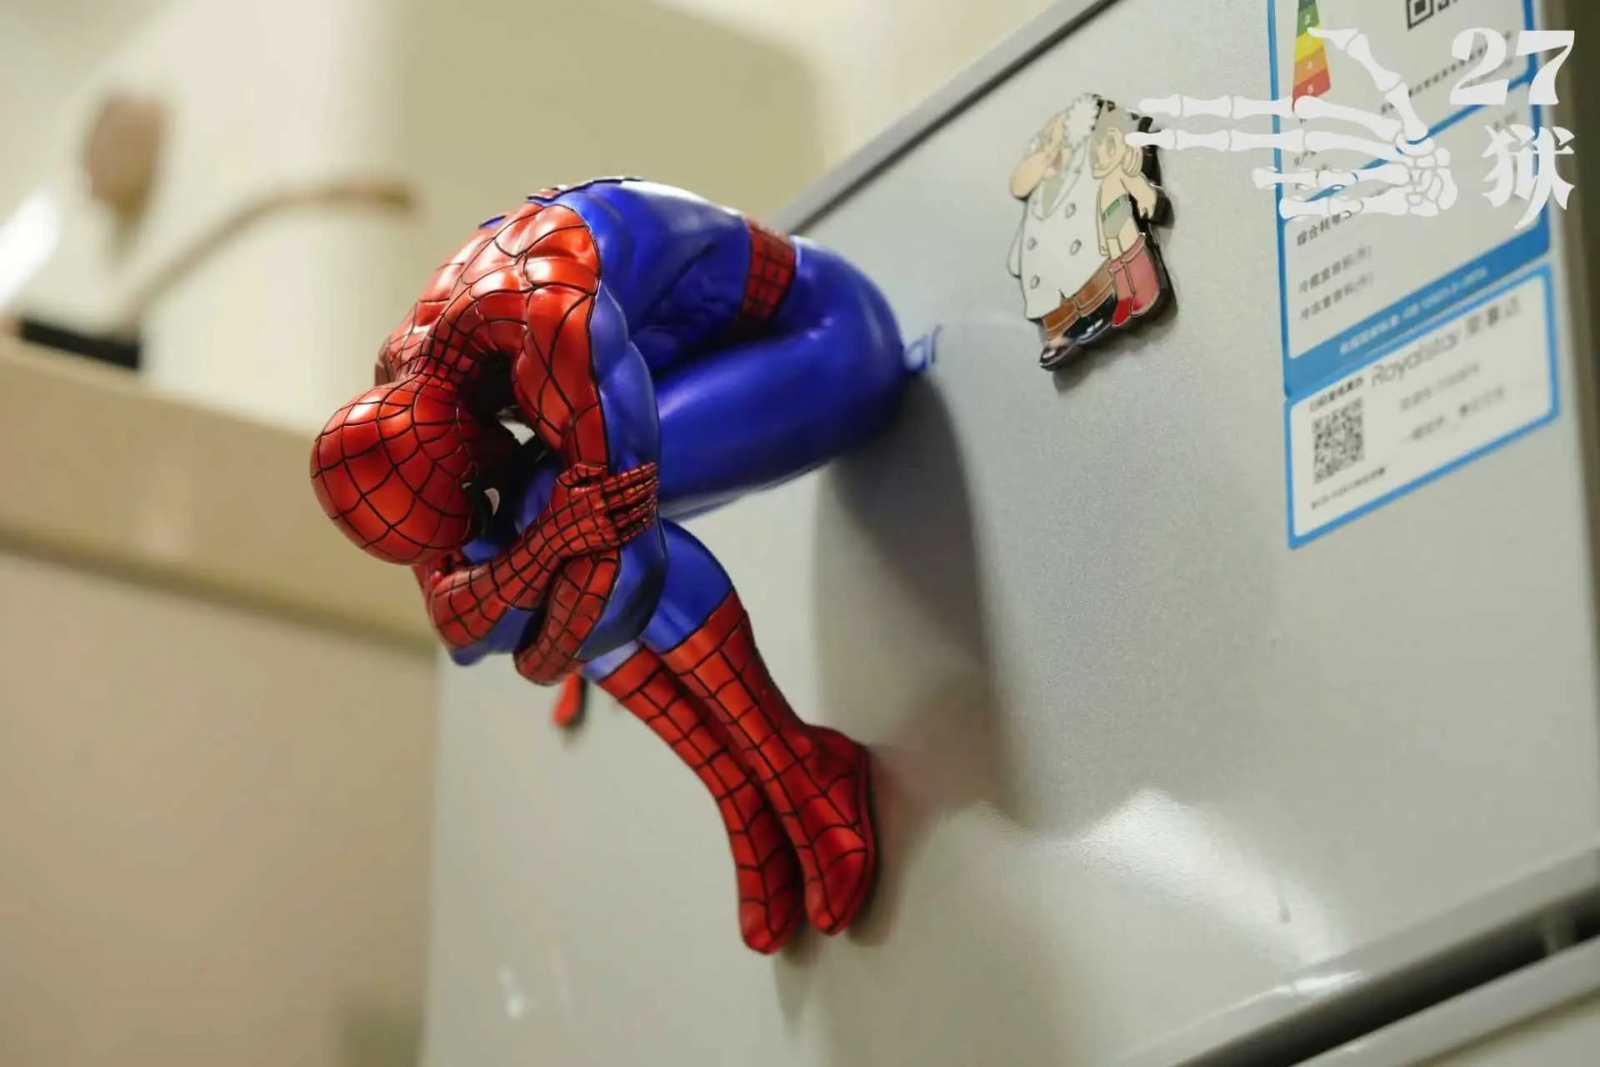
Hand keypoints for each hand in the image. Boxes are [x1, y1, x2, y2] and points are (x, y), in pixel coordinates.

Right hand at [540, 461, 658, 559]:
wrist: (551, 538)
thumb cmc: (558, 508)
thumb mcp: (562, 482)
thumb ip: (580, 469)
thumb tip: (602, 467)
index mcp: (591, 493)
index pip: (622, 480)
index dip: (639, 473)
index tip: (651, 467)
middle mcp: (600, 510)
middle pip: (631, 495)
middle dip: (647, 486)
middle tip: (656, 480)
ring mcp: (605, 527)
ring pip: (634, 513)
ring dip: (647, 503)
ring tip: (654, 495)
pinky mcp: (608, 541)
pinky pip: (631, 531)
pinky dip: (643, 523)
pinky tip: (650, 516)